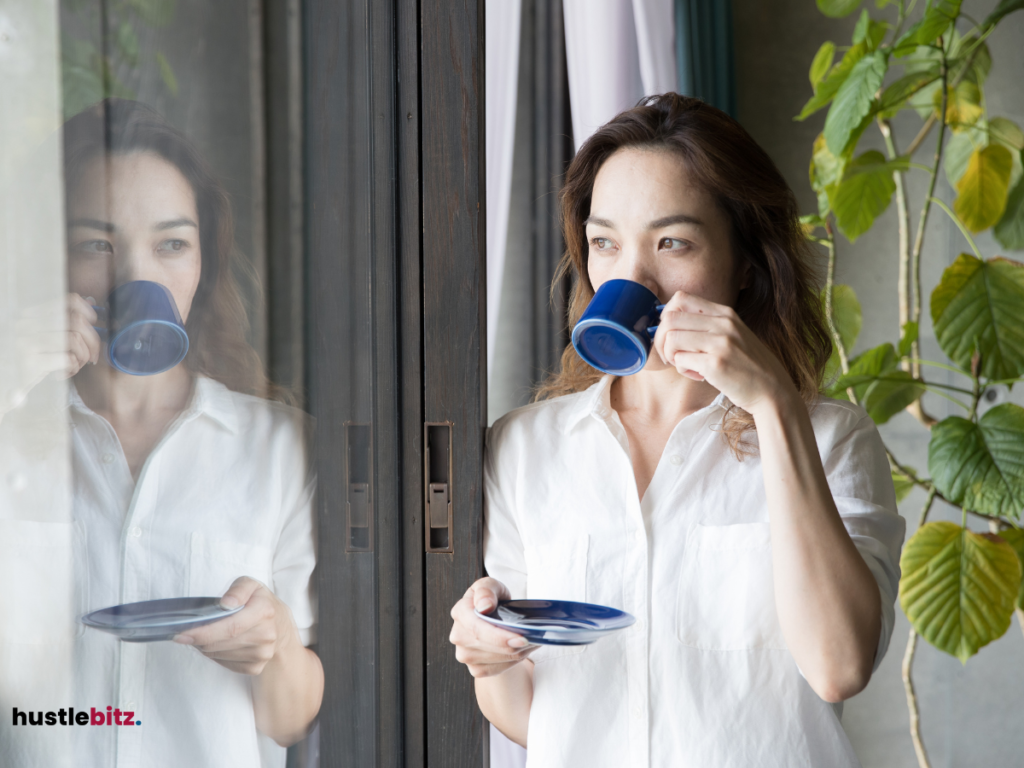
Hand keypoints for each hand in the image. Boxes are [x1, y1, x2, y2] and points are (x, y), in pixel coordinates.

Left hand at [174, 577, 298, 675]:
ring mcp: (262, 654)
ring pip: (219, 655)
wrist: (280, 627)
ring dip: (205, 647)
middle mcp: (266, 635)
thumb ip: (238, 589)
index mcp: (264, 611)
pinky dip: (216, 655)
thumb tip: (226, 603)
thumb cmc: (259, 602)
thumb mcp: (251, 585)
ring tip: (205, 635)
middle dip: (198, 639)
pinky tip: (218, 644)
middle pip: (220, 643)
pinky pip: (225, 664)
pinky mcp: (256, 668)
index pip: (230, 627)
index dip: (203, 632)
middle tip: (185, 634)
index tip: (181, 634)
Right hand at [449, 578, 535, 677]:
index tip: (522, 639)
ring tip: (530, 642)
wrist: (491, 619)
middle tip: (535, 639)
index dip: (500, 637)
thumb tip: (484, 606)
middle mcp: (458, 636)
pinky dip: (513, 661)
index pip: (477, 629)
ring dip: (517, 653)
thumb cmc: (492, 599)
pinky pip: (498, 669)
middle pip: (489, 646)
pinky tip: (521, 651)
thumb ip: (486, 590)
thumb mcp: (492, 586)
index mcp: (460, 612)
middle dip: (514, 645)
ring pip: (497, 659)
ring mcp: (464, 655)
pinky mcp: (475, 669)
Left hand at [652, 290, 797, 415]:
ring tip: (686, 365)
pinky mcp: (716, 364)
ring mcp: (721, 343)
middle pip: (670, 318)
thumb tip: (667, 323)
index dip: (666, 316)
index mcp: (725, 313)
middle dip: (661, 339)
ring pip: (671, 338)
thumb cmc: (747, 365)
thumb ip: (706, 326)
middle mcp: (723, 323)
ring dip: (671, 355)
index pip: (680, 298)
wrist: (772, 390)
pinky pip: (680, 361)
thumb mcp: (732, 335)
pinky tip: (698, 375)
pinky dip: (682, 370)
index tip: (670, 334)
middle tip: (671, 355)